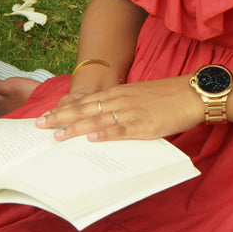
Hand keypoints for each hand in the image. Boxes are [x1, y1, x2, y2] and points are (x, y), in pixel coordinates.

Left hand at [37, 77, 200, 141]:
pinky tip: (91, 138)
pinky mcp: (144, 125)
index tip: (46, 115)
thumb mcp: (138, 96)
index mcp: (118, 93)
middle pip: (84, 110)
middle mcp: (120, 100)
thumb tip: (102, 122)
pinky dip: (105, 134)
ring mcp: (131, 112)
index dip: (63, 109)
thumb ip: (120, 106)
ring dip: (75, 128)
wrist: (192, 93)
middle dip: (60, 118)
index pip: (84, 102)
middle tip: (40, 126)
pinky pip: (121, 130)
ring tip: (57, 136)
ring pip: (97, 120)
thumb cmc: (167, 97)